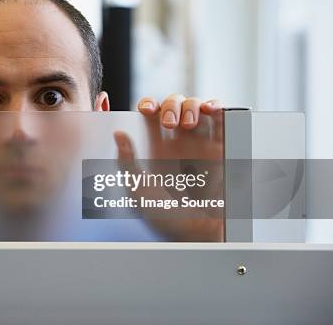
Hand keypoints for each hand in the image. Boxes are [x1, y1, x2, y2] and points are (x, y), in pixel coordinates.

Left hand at [114, 94, 224, 240]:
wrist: (199, 235)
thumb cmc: (165, 218)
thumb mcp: (138, 192)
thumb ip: (126, 162)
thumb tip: (118, 134)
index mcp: (153, 149)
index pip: (148, 116)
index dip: (146, 104)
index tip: (145, 109)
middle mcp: (176, 142)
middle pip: (171, 106)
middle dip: (169, 105)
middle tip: (168, 122)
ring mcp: (199, 143)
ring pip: (195, 106)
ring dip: (190, 105)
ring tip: (187, 123)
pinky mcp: (222, 147)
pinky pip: (221, 119)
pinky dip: (218, 107)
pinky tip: (211, 110)